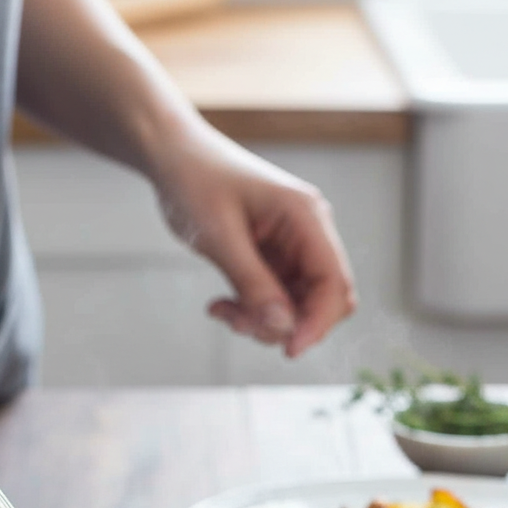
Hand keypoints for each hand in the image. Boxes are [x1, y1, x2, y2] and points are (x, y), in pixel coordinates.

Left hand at [152, 126, 355, 356]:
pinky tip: (220, 305)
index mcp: (305, 216)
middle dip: (286, 324)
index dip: (319, 322)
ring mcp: (292, 249)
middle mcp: (307, 233)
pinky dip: (251, 313)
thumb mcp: (219, 236)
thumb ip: (253, 284)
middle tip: (240, 323)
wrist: (173, 157)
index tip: (289, 350)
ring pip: (298, 308)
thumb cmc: (195, 181)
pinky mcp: (274, 261)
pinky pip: (275, 302)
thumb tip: (284, 327)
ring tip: (222, 310)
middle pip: (324, 300)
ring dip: (263, 321)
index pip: (334, 282)